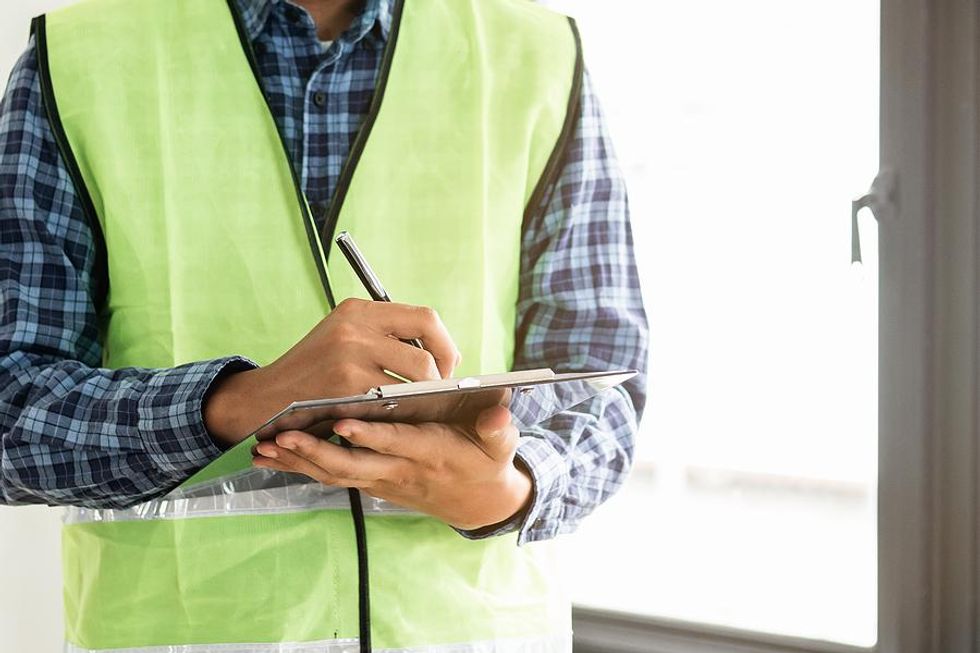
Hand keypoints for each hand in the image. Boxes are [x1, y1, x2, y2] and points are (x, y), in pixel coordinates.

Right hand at [204, 298, 461, 445]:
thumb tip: (439, 350)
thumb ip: (384, 335)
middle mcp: (355, 327)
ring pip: (416, 378)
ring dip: (424, 396)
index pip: (425, 318)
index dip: (445, 344)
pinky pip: (394, 402)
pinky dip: (401, 411)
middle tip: (438, 391)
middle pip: (427, 351)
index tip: (447, 365)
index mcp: (359, 310)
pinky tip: (395, 418)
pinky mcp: (346, 388)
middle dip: (442, 376)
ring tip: (418, 405)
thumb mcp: (343, 336)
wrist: (266, 397)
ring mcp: (350, 357)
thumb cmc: (314, 371)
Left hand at [251, 404, 532, 530]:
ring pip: (335, 473)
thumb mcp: (500, 446)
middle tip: (282, 437)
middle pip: (352, 465)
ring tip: (264, 448)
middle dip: (315, 453)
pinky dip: (300, 467)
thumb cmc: (487, 463)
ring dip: (299, 462)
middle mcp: (400, 470)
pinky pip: (331, 475)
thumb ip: (499, 428)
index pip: (397, 443)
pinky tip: (271, 457)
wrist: (478, 503)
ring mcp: (382, 479)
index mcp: (430, 453)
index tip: (343, 421)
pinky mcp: (371, 481)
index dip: (371, 435)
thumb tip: (500, 413)